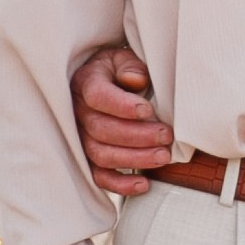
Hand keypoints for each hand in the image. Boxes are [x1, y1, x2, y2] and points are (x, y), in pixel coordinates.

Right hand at [73, 43, 174, 197]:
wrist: (101, 82)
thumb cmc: (117, 71)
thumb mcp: (122, 59)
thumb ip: (130, 67)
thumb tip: (136, 80)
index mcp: (86, 83)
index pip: (98, 96)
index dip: (122, 106)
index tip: (148, 110)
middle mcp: (77, 113)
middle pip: (101, 130)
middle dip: (137, 136)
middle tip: (166, 136)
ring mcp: (80, 138)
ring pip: (100, 155)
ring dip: (134, 159)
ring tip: (163, 156)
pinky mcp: (87, 158)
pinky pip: (98, 177)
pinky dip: (120, 185)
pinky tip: (144, 184)